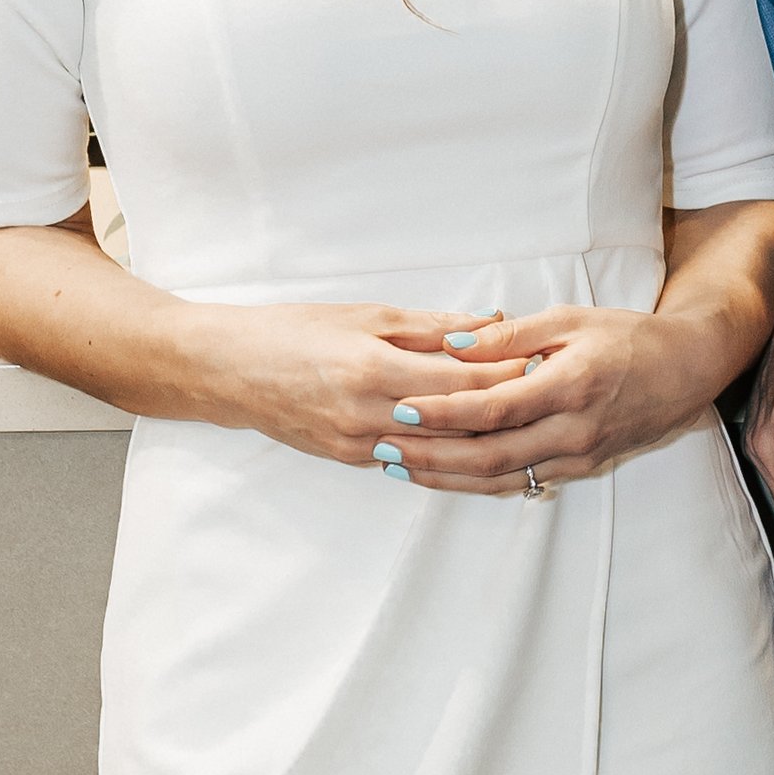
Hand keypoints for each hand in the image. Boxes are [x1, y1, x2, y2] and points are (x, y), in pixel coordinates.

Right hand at [203, 301, 533, 472]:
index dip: (506, 375)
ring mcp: (357, 444)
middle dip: (503, 411)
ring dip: (480, 438)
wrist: (229, 370)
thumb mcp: (367, 315)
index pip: (461, 382)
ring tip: (520, 419)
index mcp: (375, 370)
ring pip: (438, 452)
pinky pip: (410, 460)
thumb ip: (432, 326)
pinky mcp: (349, 459)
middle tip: (544, 395)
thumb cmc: (295, 330)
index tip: (541, 363)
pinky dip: (443, 451)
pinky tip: (473, 441)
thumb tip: (490, 324)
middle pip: (457, 424)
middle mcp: (368, 414)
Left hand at [369, 301, 723, 493]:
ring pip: (500, 477)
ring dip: (446, 476)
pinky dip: (477, 483)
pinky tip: (444, 476)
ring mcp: (578, 455)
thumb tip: (451, 343)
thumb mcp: (570, 319)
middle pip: (488, 454)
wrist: (687, 369)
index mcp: (569, 385)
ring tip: (399, 468)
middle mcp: (573, 429)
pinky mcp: (581, 468)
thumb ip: (509, 335)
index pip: (493, 408)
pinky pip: (520, 482)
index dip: (443, 413)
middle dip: (430, 455)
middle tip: (382, 448)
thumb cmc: (628, 336)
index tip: (400, 409)